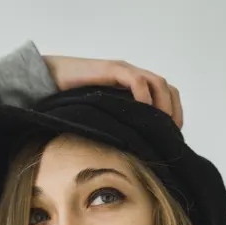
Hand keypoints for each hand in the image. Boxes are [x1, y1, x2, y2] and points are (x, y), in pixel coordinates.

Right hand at [43, 55, 183, 129]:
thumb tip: (131, 154)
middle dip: (173, 112)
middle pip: (167, 89)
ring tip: (160, 125)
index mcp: (134, 87)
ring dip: (163, 106)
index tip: (172, 137)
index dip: (174, 114)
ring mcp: (124, 71)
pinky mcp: (112, 70)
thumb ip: (117, 126)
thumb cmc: (73, 100)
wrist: (50, 77)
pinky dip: (144, 96)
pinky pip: (136, 81)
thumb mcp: (102, 117)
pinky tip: (142, 111)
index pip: (166, 96)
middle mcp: (133, 76)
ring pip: (158, 83)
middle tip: (170, 134)